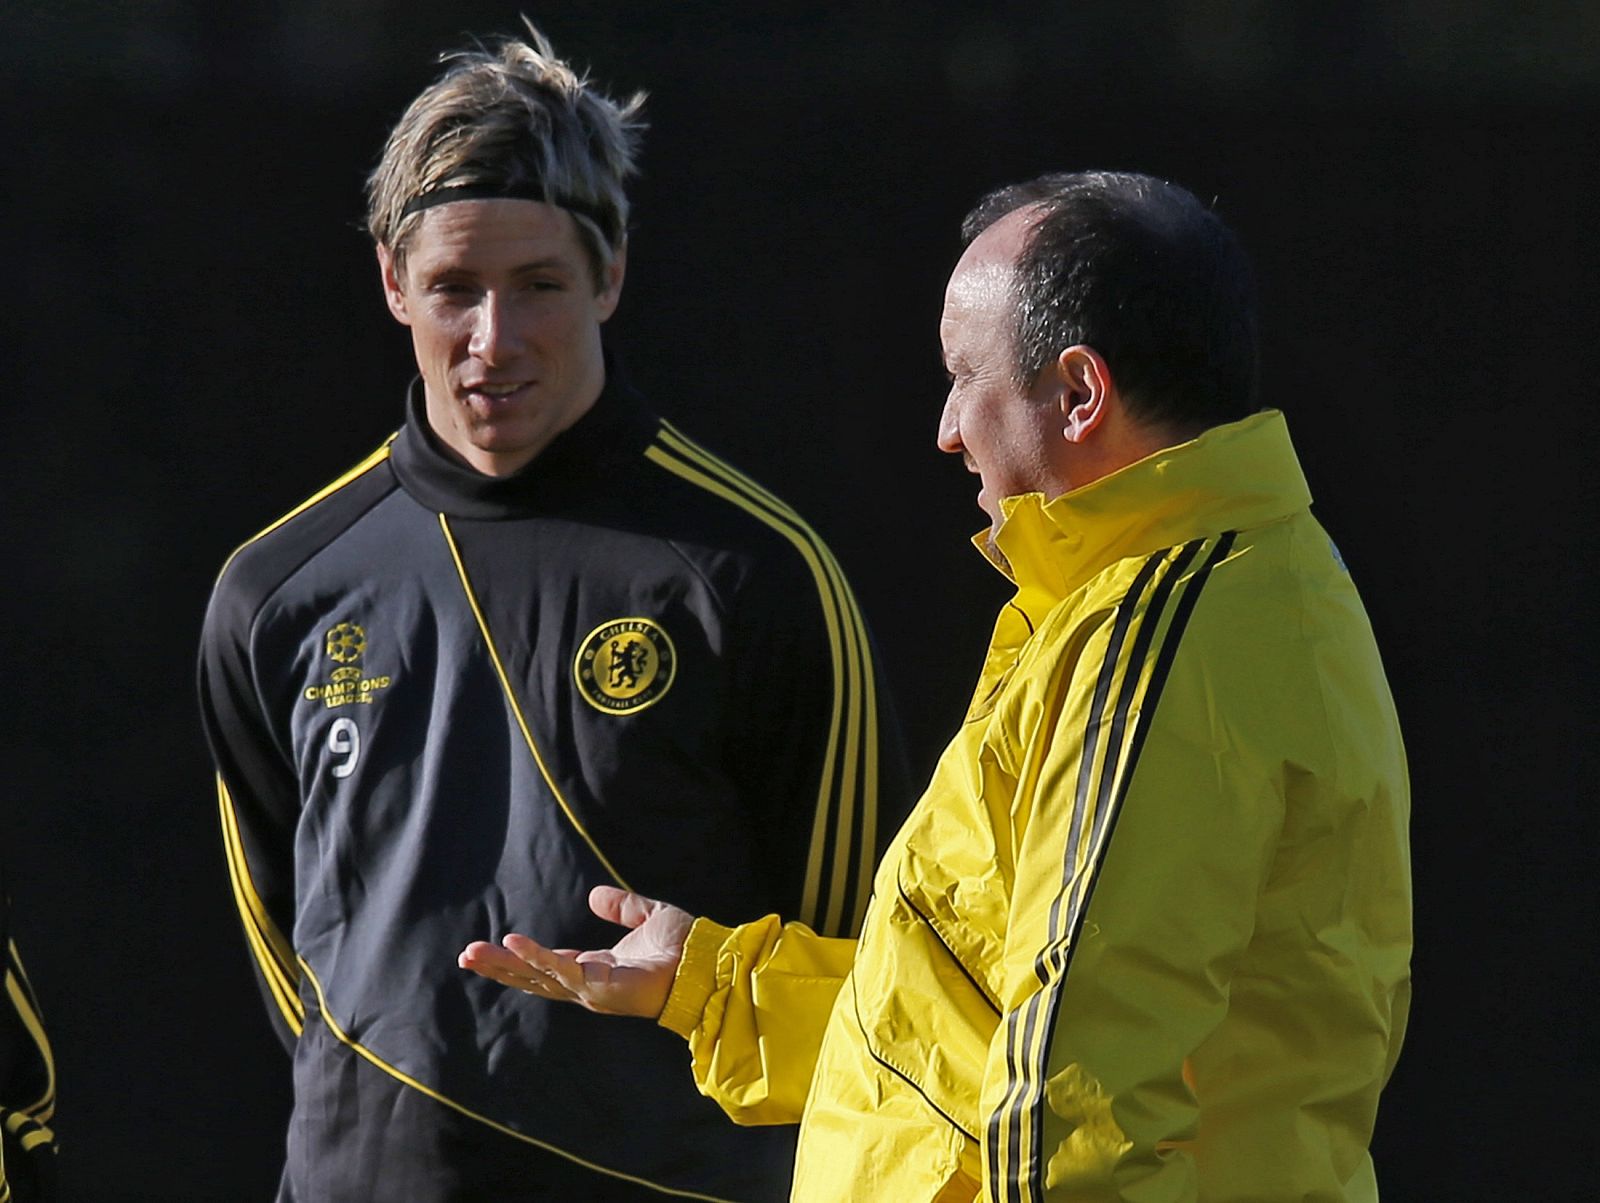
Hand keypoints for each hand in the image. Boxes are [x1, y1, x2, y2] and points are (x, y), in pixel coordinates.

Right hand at [458, 885, 693, 1018]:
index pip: (548, 965)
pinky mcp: (599, 987)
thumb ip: (622, 907)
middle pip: (533, 977)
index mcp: (596, 967)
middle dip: (500, 968)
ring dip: (504, 966)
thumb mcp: (648, 917)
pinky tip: (513, 943)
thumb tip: (594, 895)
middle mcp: (588, 982)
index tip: (493, 946)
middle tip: (466, 956)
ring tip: (472, 954)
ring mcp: (591, 988)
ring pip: (538, 978)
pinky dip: (536, 957)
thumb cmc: (684, 947)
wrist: (707, 961)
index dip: (520, 957)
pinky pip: (561, 970)